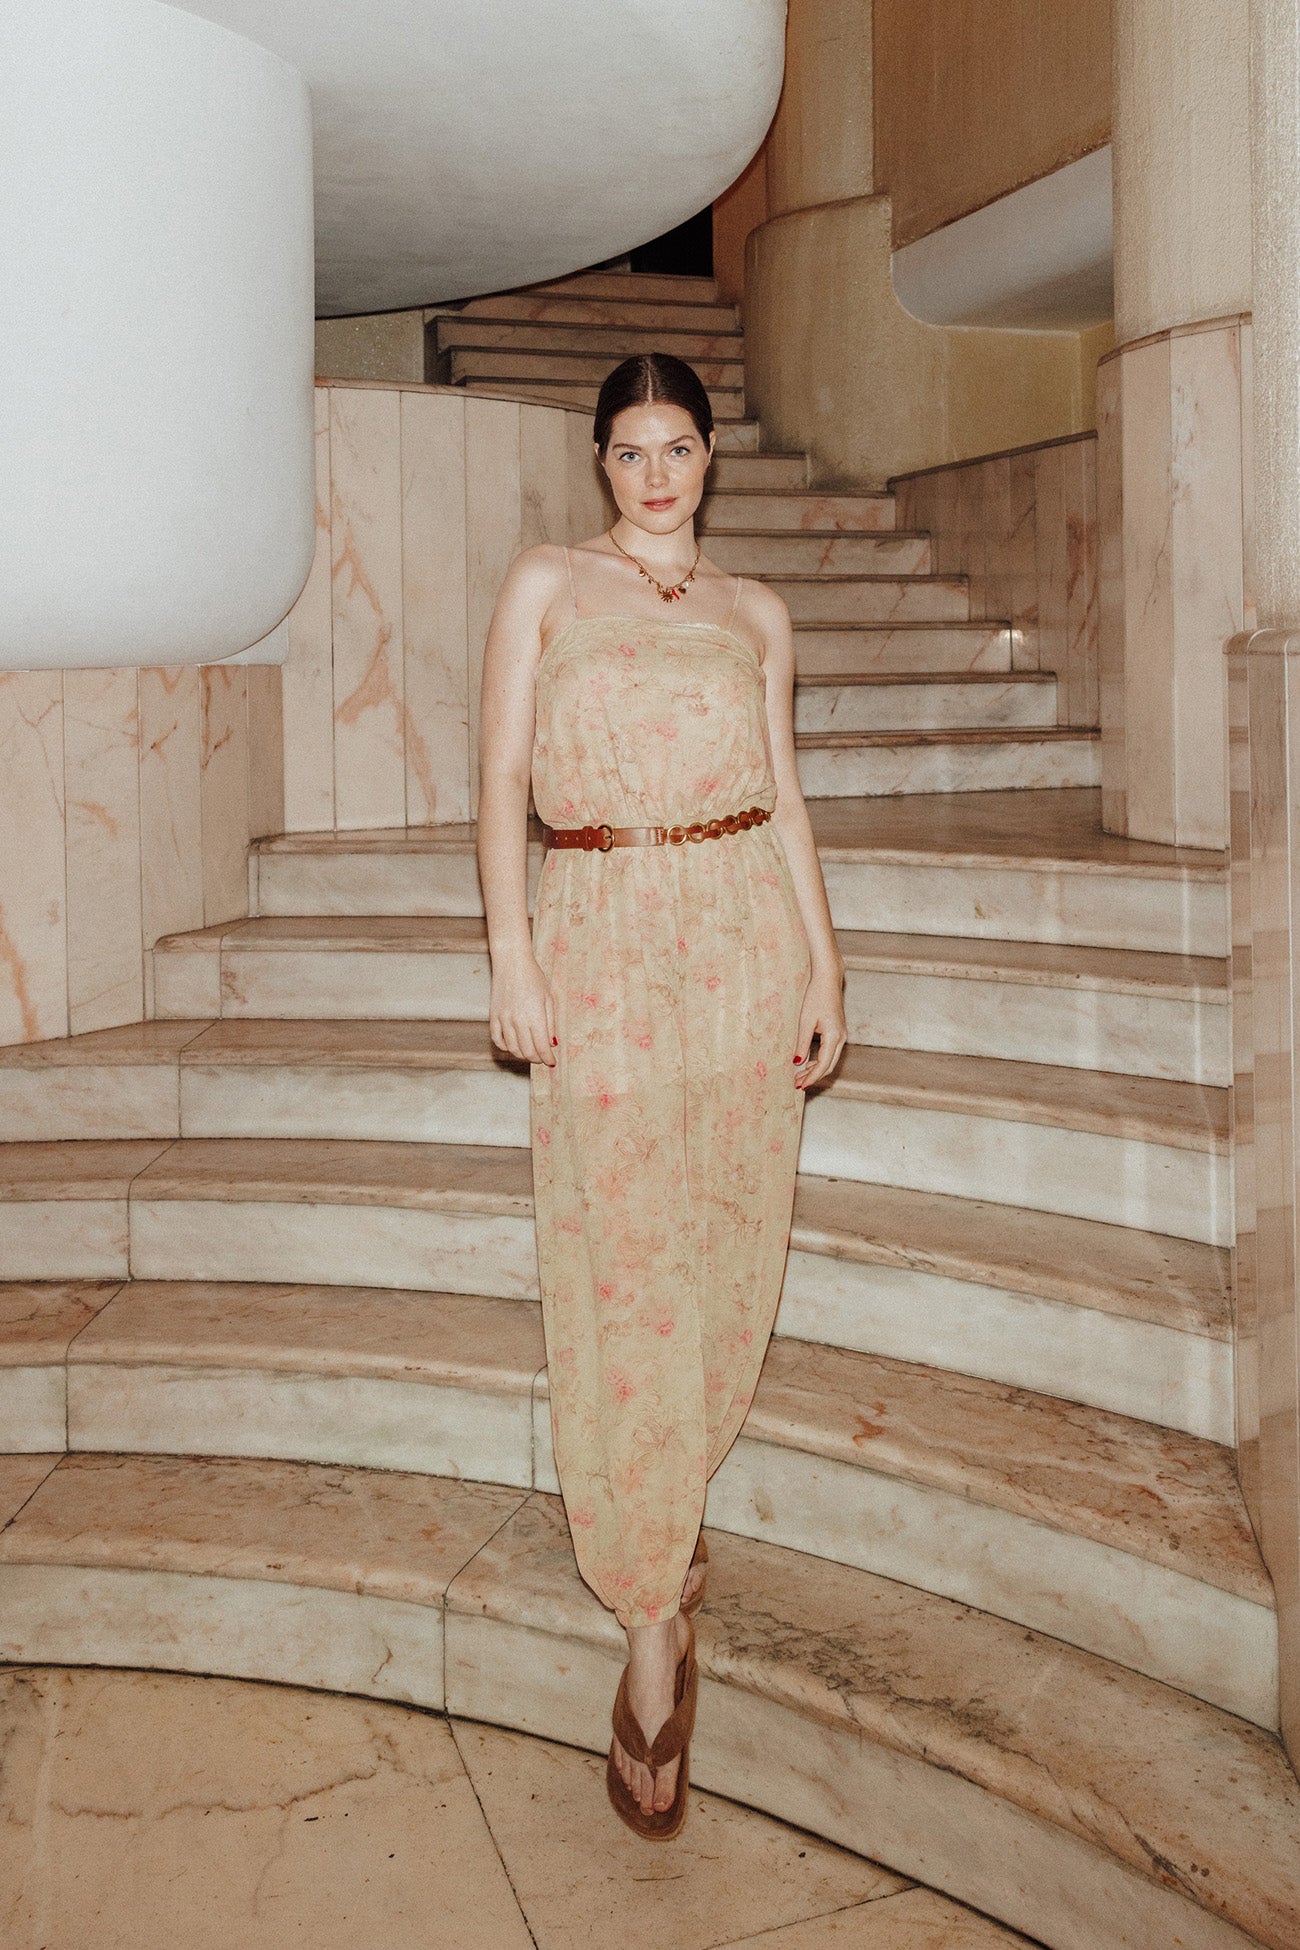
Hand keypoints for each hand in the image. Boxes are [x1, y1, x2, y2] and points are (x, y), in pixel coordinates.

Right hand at [489, 949, 556, 1064]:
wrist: (511, 962)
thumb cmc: (533, 977)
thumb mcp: (549, 998)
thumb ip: (551, 1023)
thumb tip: (552, 1044)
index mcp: (535, 1016)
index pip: (542, 1047)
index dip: (548, 1058)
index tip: (552, 1062)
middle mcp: (518, 1020)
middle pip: (527, 1052)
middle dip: (537, 1059)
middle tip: (542, 1058)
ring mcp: (504, 1019)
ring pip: (512, 1049)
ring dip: (523, 1055)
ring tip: (530, 1052)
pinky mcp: (493, 1016)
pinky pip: (497, 1040)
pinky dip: (506, 1047)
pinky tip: (513, 1045)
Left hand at [794, 964, 846, 1089]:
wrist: (828, 979)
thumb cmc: (816, 996)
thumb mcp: (805, 1021)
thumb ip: (802, 1043)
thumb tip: (797, 1063)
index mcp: (834, 1036)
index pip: (823, 1065)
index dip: (811, 1077)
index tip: (799, 1086)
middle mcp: (841, 1038)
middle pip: (829, 1066)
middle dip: (813, 1077)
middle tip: (796, 1083)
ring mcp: (841, 1035)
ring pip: (830, 1060)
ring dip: (816, 1069)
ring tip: (799, 1075)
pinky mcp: (838, 1032)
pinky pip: (830, 1052)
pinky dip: (819, 1061)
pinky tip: (807, 1063)